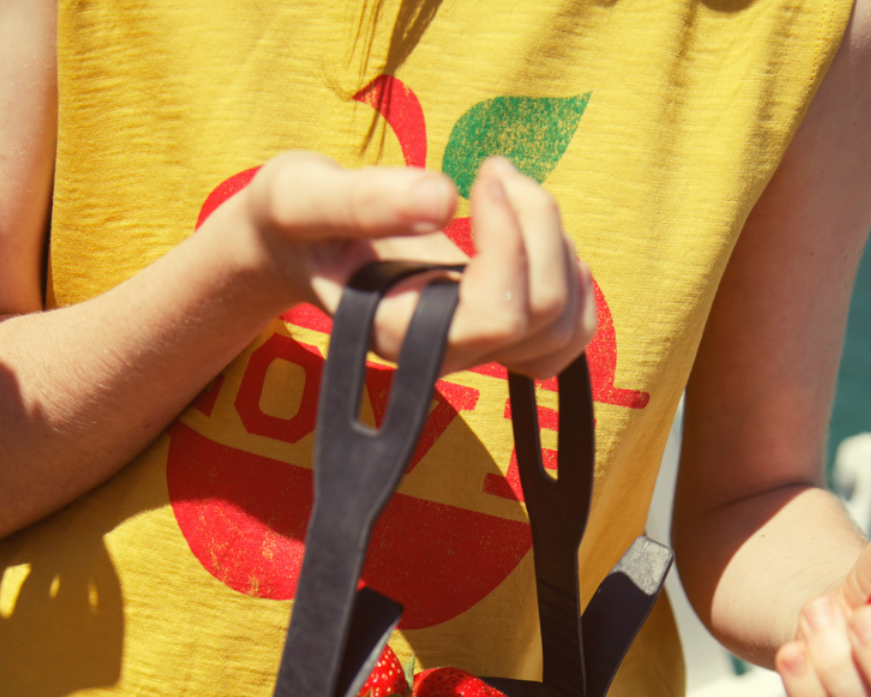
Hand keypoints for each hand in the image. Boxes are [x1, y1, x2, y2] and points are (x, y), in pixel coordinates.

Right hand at [240, 151, 595, 377]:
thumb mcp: (304, 196)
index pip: (497, 318)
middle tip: (496, 169)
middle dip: (540, 226)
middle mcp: (443, 352)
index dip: (510, 242)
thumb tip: (443, 200)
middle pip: (543, 316)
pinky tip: (535, 234)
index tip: (481, 177)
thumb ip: (363, 201)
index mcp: (399, 333)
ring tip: (512, 196)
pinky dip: (572, 278)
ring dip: (560, 248)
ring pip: (565, 329)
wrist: (301, 241)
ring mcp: (474, 347)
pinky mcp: (497, 332)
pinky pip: (569, 332)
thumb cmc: (297, 221)